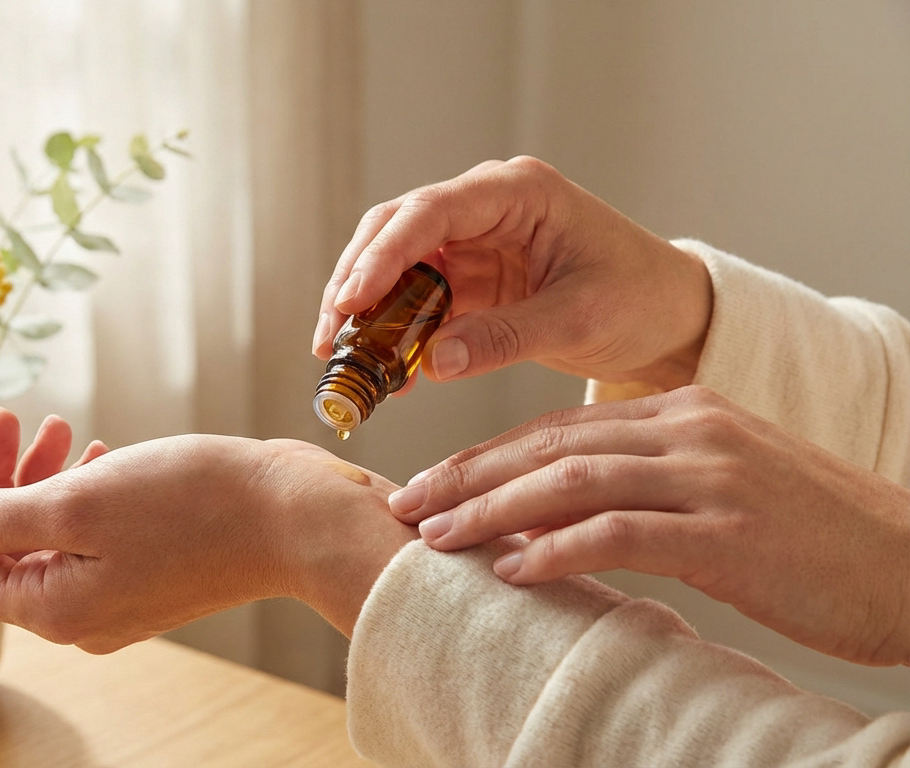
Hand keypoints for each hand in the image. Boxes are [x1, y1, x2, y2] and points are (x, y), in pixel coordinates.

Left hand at [0, 412, 416, 652]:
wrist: (296, 516)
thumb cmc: (193, 505)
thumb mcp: (79, 503)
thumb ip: (2, 520)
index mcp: (54, 609)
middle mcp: (81, 614)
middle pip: (3, 550)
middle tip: (7, 419)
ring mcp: (119, 595)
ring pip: (49, 537)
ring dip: (39, 478)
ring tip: (57, 426)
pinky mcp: (151, 570)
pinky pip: (91, 535)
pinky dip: (81, 490)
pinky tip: (98, 450)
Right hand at [313, 156, 712, 390]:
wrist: (673, 316)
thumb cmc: (642, 299)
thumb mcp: (578, 320)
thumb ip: (503, 338)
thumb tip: (430, 364)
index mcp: (518, 194)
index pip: (429, 212)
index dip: (381, 255)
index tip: (350, 301)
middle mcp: (487, 208)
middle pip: (395, 231)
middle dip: (356, 283)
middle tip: (331, 338)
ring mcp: (475, 242)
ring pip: (396, 267)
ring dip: (368, 313)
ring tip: (343, 361)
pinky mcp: (472, 279)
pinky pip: (418, 302)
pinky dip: (398, 335)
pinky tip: (386, 375)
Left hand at [388, 385, 909, 665]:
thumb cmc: (812, 538)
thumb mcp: (721, 489)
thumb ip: (644, 486)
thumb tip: (554, 518)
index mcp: (683, 412)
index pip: (558, 428)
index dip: (485, 458)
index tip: (429, 485)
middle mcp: (689, 431)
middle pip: (550, 446)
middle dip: (468, 478)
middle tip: (408, 507)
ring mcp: (710, 477)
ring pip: (571, 481)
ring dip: (494, 511)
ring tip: (438, 540)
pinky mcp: (729, 533)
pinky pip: (622, 533)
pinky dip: (559, 549)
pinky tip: (515, 572)